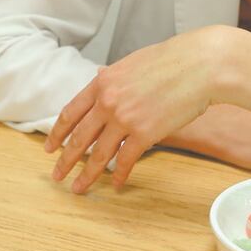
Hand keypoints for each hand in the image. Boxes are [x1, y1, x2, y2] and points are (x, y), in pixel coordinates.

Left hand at [45, 26, 250, 192]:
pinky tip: (115, 185)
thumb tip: (99, 76)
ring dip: (86, 175)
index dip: (57, 134)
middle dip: (65, 160)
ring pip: (97, 155)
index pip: (70, 113)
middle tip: (56, 176)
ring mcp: (124, 118)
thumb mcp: (133, 63)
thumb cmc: (173, 61)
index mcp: (102, 83)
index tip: (49, 148)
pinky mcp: (144, 133)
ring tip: (78, 189)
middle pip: (78, 138)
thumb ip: (113, 76)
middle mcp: (108, 101)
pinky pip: (125, 160)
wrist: (202, 65)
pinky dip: (119, 175)